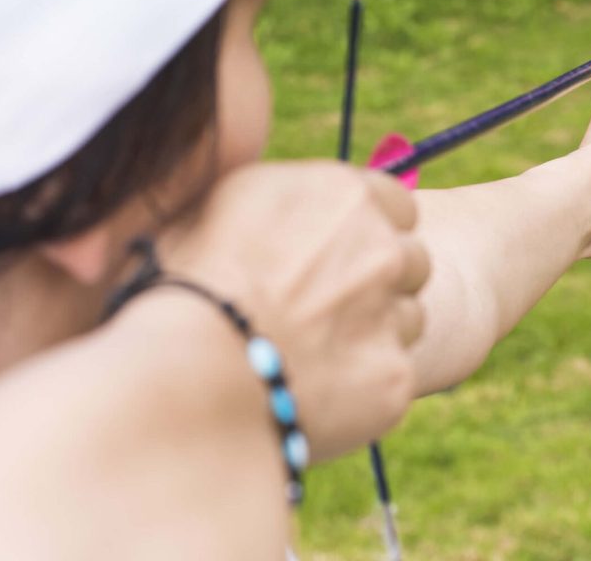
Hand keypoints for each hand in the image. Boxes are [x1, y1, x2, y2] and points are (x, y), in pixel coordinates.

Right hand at [148, 162, 428, 462]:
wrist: (185, 371)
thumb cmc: (180, 286)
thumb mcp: (216, 209)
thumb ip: (279, 203)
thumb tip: (287, 209)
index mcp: (343, 194)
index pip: (396, 204)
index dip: (370, 230)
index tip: (339, 254)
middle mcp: (382, 247)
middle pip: (410, 261)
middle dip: (379, 282)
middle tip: (325, 310)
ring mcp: (393, 313)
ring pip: (408, 320)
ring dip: (373, 335)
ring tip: (310, 355)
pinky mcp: (395, 377)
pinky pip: (392, 378)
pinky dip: (361, 390)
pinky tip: (312, 395)